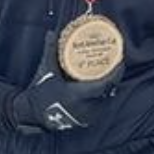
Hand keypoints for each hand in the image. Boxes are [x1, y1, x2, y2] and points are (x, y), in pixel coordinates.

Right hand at [6, 31, 121, 132]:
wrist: (33, 115)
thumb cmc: (40, 93)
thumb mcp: (46, 71)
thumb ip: (50, 51)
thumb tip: (51, 32)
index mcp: (76, 95)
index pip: (104, 84)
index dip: (116, 73)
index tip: (121, 61)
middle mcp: (85, 107)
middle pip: (109, 90)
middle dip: (114, 77)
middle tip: (117, 63)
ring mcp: (87, 116)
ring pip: (107, 99)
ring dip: (110, 87)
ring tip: (112, 72)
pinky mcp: (87, 121)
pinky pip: (101, 107)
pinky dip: (104, 96)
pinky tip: (105, 86)